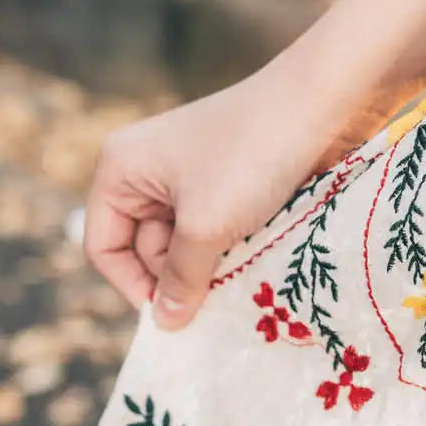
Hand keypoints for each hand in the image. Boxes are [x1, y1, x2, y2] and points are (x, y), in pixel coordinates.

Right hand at [84, 63, 342, 328]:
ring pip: (182, 243)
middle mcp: (144, 168)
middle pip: (143, 248)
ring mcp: (185, 174)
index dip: (133, 285)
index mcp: (120, 168)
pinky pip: (210, 229)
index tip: (175, 313)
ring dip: (208, 264)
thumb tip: (165, 322)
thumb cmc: (252, 157)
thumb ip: (181, 278)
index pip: (103, 247)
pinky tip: (253, 255)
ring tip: (242, 265)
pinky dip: (228, 249)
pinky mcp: (222, 179)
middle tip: (218, 288)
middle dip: (177, 273)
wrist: (322, 103)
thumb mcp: (207, 227)